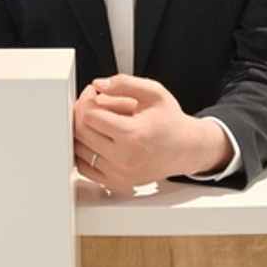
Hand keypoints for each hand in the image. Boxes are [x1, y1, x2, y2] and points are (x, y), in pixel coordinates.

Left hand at [72, 74, 233, 188]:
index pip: (90, 117)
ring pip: (79, 151)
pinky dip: (83, 152)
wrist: (186, 149)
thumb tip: (98, 85)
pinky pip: (84, 168)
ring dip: (80, 132)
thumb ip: (124, 83)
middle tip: (90, 103)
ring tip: (95, 119)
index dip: (87, 100)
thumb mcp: (153, 93)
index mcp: (134, 135)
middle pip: (81, 133)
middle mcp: (125, 159)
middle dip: (81, 113)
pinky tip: (94, 138)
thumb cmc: (170, 121)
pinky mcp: (116, 183)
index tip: (93, 93)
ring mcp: (119, 174)